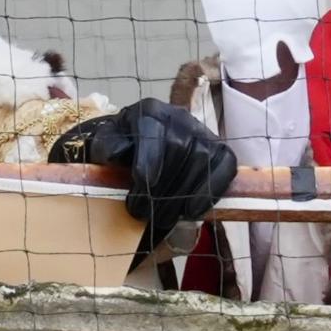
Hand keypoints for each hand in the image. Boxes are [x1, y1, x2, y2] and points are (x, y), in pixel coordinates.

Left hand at [50, 97, 241, 265]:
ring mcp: (203, 133)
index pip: (153, 132)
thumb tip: (116, 153)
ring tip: (162, 218)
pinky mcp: (220, 149)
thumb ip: (106, 146)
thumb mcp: (105, 143)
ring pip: (201, 160)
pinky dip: (209, 191)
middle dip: (161, 187)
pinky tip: (192, 211)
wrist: (142, 143)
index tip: (143, 185)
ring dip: (182, 194)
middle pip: (178, 149)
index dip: (150, 160)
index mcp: (149, 112)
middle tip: (142, 213)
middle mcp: (180, 118)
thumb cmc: (122, 147)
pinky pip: (225, 167)